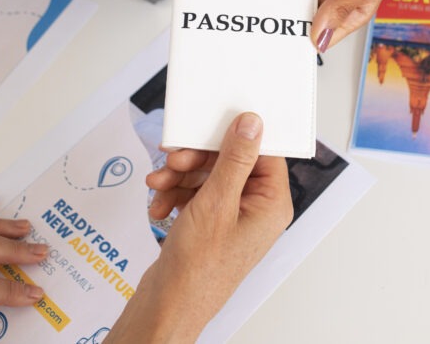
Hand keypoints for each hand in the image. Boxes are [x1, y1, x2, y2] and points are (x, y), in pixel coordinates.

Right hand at [108, 113, 292, 341]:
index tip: (210, 126)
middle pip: (231, 162)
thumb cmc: (198, 268)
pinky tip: (159, 205)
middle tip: (173, 159)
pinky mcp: (211, 226)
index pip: (263, 153)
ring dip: (180, 176)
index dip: (235, 137)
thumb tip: (253, 123)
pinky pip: (196, 195)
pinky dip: (176, 194)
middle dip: (196, 160)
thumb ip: (235, 159)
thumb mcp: (217, 202)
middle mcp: (256, 210)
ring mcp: (233, 219)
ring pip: (209, 177)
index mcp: (271, 204)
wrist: (169, 306)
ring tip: (158, 184)